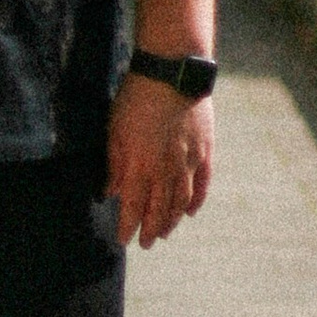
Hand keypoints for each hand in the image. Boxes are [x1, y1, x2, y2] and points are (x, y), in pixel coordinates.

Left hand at [106, 69, 213, 251]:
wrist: (172, 73)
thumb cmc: (136, 98)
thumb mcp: (114, 129)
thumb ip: (115, 164)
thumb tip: (111, 192)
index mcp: (140, 165)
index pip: (133, 206)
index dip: (128, 226)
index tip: (123, 240)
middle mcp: (166, 170)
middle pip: (159, 209)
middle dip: (150, 229)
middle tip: (145, 244)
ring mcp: (188, 162)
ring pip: (181, 201)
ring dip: (172, 221)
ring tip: (164, 233)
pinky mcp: (205, 150)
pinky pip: (202, 184)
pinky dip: (196, 201)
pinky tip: (191, 212)